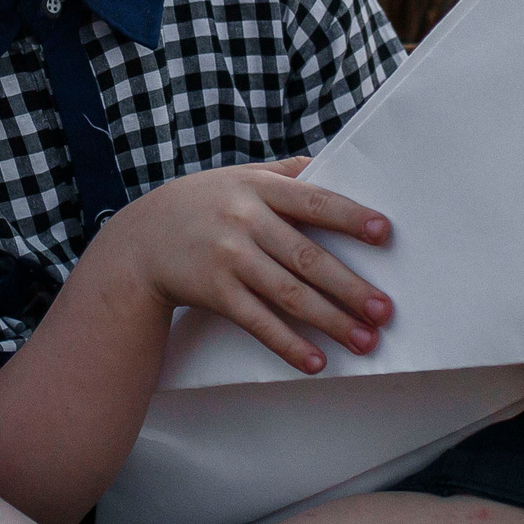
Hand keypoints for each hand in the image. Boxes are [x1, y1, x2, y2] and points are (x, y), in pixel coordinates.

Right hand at [97, 156, 389, 373]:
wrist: (139, 242)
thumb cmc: (201, 205)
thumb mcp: (238, 176)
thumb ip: (284, 172)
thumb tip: (334, 163)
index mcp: (258, 188)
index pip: (313, 200)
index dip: (350, 216)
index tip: (384, 232)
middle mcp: (244, 221)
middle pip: (307, 256)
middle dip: (350, 286)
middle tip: (384, 310)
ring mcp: (228, 259)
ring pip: (289, 294)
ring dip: (331, 320)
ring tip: (365, 340)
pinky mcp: (215, 293)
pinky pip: (258, 322)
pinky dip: (289, 343)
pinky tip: (316, 360)